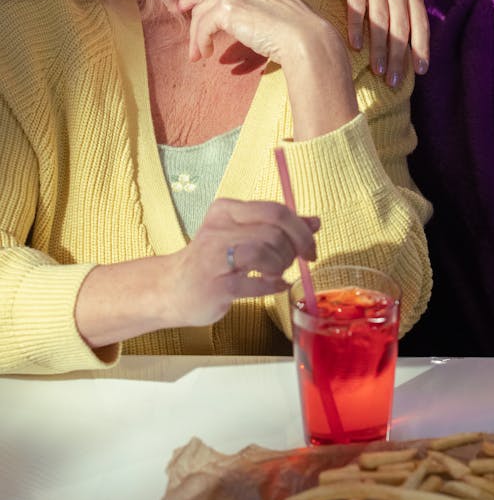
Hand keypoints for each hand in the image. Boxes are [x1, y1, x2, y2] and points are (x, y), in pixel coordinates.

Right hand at [168, 199, 319, 326]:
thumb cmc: (213, 261)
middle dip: (292, 251)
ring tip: (276, 273)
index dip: (301, 230)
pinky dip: (272, 286)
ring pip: (265, 253)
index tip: (310, 247)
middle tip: (290, 263)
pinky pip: (256, 283)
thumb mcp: (244, 236)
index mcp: (227, 211)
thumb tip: (315, 222)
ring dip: (280, 267)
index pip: (276, 211)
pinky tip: (273, 286)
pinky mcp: (216, 286)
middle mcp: (218, 229)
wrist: (172, 289)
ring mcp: (214, 258)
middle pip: (274, 232)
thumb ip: (279, 228)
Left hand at [177, 0, 323, 66]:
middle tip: (189, 38)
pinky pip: (202, 27)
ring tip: (198, 54)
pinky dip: (200, 42)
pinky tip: (206, 53)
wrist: (304, 38)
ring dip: (197, 37)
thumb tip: (221, 13)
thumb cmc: (294, 27)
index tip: (186, 6)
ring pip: (201, 13)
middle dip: (194, 19)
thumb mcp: (269, 2)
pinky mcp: (226, 7)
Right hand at [312, 0, 429, 86]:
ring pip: (380, 22)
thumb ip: (405, 2)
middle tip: (394, 82)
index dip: (421, 48)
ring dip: (379, 49)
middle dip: (399, 57)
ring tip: (377, 72)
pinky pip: (357, 7)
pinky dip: (356, 27)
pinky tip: (354, 46)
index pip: (420, 23)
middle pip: (401, 28)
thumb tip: (409, 36)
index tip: (420, 72)